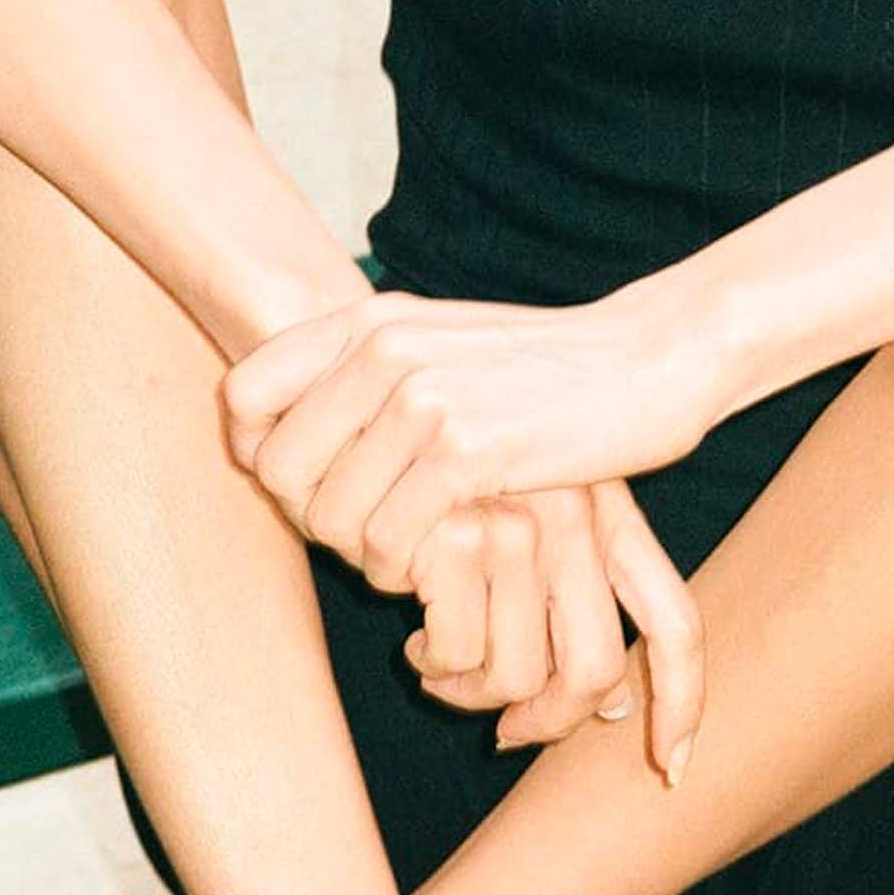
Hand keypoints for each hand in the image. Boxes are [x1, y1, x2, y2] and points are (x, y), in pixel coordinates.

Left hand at [222, 271, 724, 584]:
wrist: (650, 360)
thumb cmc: (545, 370)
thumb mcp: (440, 343)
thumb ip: (363, 371)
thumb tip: (271, 433)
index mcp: (367, 321)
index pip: (243, 399)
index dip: (256, 457)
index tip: (303, 489)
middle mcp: (383, 351)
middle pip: (278, 474)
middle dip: (314, 523)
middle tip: (366, 537)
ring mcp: (423, 401)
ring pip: (332, 520)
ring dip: (367, 557)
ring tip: (413, 555)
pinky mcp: (467, 455)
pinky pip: (392, 544)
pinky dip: (411, 573)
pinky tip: (444, 566)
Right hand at [402, 478, 703, 779]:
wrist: (360, 413)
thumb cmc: (436, 489)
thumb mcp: (517, 535)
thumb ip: (570, 612)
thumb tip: (614, 709)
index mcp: (608, 516)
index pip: (675, 626)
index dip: (680, 706)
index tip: (672, 767)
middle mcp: (579, 518)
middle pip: (593, 673)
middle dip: (546, 725)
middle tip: (504, 730)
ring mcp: (524, 526)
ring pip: (518, 676)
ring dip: (469, 693)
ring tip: (437, 666)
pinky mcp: (462, 535)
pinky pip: (457, 653)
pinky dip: (430, 663)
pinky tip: (411, 636)